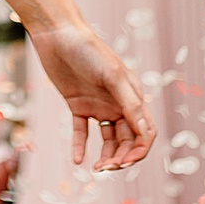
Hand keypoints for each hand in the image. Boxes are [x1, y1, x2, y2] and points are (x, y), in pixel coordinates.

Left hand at [26, 24, 156, 171]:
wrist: (58, 35)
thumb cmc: (89, 50)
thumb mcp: (112, 76)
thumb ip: (129, 103)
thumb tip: (147, 132)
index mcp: (133, 96)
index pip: (145, 132)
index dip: (139, 150)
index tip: (125, 162)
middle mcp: (118, 103)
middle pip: (128, 140)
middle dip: (121, 157)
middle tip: (105, 168)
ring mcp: (98, 105)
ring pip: (108, 139)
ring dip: (106, 155)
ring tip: (96, 168)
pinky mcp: (78, 105)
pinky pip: (82, 131)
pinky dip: (80, 146)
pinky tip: (77, 161)